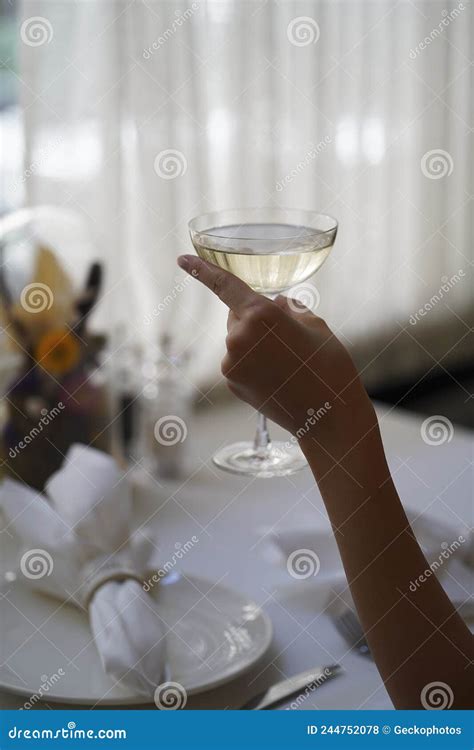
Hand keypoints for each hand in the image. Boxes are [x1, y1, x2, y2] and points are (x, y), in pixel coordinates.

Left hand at [177, 255, 373, 445]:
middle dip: (255, 320)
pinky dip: (253, 363)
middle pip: (238, 316)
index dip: (201, 270)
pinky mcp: (231, 382)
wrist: (329, 415)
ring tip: (288, 364)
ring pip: (239, 340)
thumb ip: (288, 308)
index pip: (224, 285)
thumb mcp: (315, 323)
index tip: (182, 259)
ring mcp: (232, 363)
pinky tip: (277, 377)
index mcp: (260, 314)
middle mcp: (238, 337)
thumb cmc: (328, 364)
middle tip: (288, 339)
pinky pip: (238, 361)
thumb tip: (275, 305)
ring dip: (255, 344)